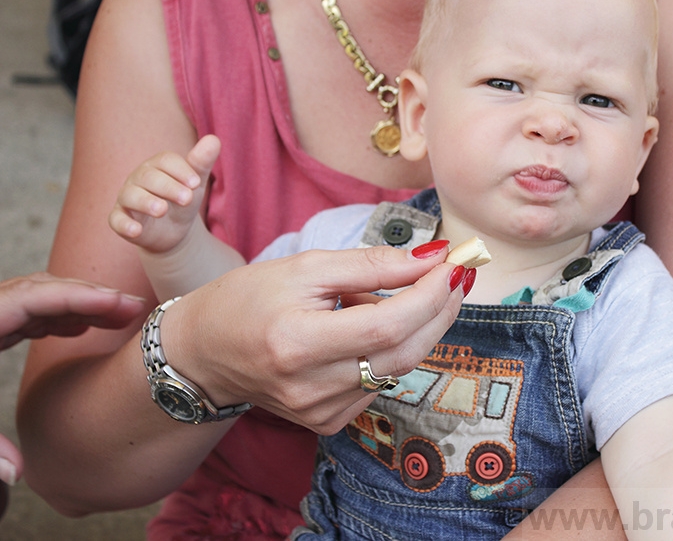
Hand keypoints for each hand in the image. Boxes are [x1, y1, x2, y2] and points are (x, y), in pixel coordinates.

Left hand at [0, 273, 143, 487]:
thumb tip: (15, 474)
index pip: (30, 300)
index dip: (78, 299)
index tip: (119, 305)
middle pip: (38, 290)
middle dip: (89, 295)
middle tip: (133, 307)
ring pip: (36, 298)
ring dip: (78, 303)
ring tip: (120, 316)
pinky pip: (27, 313)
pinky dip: (59, 314)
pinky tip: (81, 327)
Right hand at [108, 135, 220, 253]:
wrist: (173, 230)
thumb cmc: (182, 198)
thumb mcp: (194, 183)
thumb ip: (202, 163)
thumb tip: (214, 139)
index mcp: (158, 165)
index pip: (166, 161)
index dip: (181, 170)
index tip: (196, 183)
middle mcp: (138, 178)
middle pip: (149, 177)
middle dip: (168, 187)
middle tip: (187, 199)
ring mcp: (127, 198)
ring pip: (130, 195)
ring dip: (145, 202)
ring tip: (161, 210)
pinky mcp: (120, 219)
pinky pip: (116, 220)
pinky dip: (124, 224)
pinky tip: (136, 230)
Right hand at [159, 241, 473, 434]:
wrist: (204, 353)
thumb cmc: (249, 299)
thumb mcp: (306, 267)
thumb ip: (372, 265)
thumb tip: (431, 259)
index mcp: (298, 342)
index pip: (389, 323)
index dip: (430, 294)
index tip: (454, 264)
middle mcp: (311, 387)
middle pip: (404, 351)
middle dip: (440, 309)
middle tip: (457, 276)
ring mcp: (320, 412)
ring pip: (398, 368)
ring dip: (416, 327)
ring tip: (397, 295)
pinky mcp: (326, 423)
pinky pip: (380, 383)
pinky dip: (390, 351)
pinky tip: (368, 329)